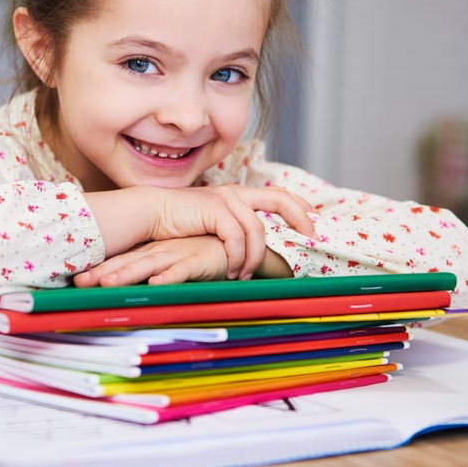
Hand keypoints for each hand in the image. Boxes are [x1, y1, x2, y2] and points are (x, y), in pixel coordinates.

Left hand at [74, 236, 227, 287]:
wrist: (237, 245)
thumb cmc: (206, 253)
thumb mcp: (177, 261)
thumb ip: (159, 271)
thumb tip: (137, 285)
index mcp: (155, 252)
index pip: (123, 260)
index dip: (100, 269)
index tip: (75, 279)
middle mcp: (162, 252)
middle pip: (128, 263)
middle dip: (103, 273)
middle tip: (78, 282)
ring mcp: (179, 254)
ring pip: (149, 265)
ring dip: (128, 274)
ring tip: (107, 284)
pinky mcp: (199, 260)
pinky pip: (183, 270)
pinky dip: (169, 277)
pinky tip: (155, 284)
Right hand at [149, 185, 314, 279]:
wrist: (152, 213)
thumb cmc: (182, 223)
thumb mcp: (214, 225)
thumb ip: (235, 230)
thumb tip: (258, 249)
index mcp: (239, 194)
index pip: (279, 195)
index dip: (301, 207)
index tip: (316, 224)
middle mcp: (236, 192)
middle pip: (280, 200)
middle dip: (300, 220)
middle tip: (312, 241)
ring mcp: (226, 198)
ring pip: (257, 230)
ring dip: (255, 257)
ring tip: (244, 274)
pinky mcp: (214, 209)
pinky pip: (236, 238)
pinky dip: (237, 258)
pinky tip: (230, 270)